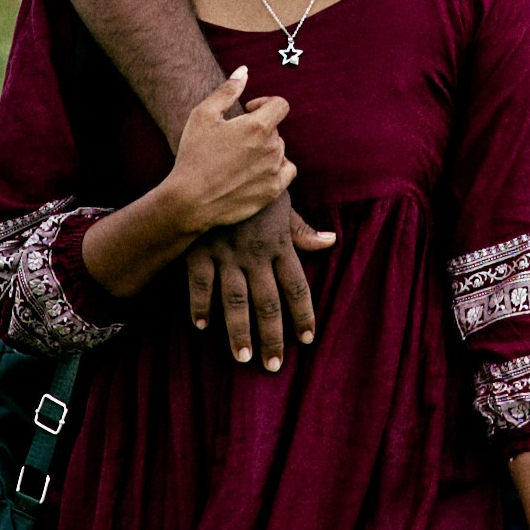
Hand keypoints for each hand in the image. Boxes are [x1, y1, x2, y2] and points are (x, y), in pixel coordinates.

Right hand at [166, 70, 296, 235]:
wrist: (190, 200)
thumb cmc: (193, 155)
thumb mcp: (203, 115)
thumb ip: (227, 90)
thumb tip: (244, 71)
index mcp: (258, 126)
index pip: (280, 104)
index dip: (265, 103)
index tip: (249, 109)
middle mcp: (272, 148)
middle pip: (276, 129)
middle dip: (260, 129)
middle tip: (234, 139)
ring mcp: (274, 171)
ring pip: (279, 150)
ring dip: (265, 149)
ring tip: (239, 157)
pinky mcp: (273, 191)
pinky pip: (287, 171)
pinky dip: (276, 168)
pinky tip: (256, 170)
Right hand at [185, 176, 338, 370]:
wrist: (218, 162)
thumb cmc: (253, 185)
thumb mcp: (282, 202)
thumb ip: (302, 230)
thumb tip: (331, 242)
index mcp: (278, 244)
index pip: (297, 287)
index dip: (303, 315)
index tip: (308, 339)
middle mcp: (255, 254)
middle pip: (268, 303)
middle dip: (272, 337)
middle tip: (274, 366)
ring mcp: (226, 253)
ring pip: (235, 300)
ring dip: (239, 331)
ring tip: (244, 357)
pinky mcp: (199, 250)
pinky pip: (199, 282)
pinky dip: (200, 304)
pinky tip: (202, 325)